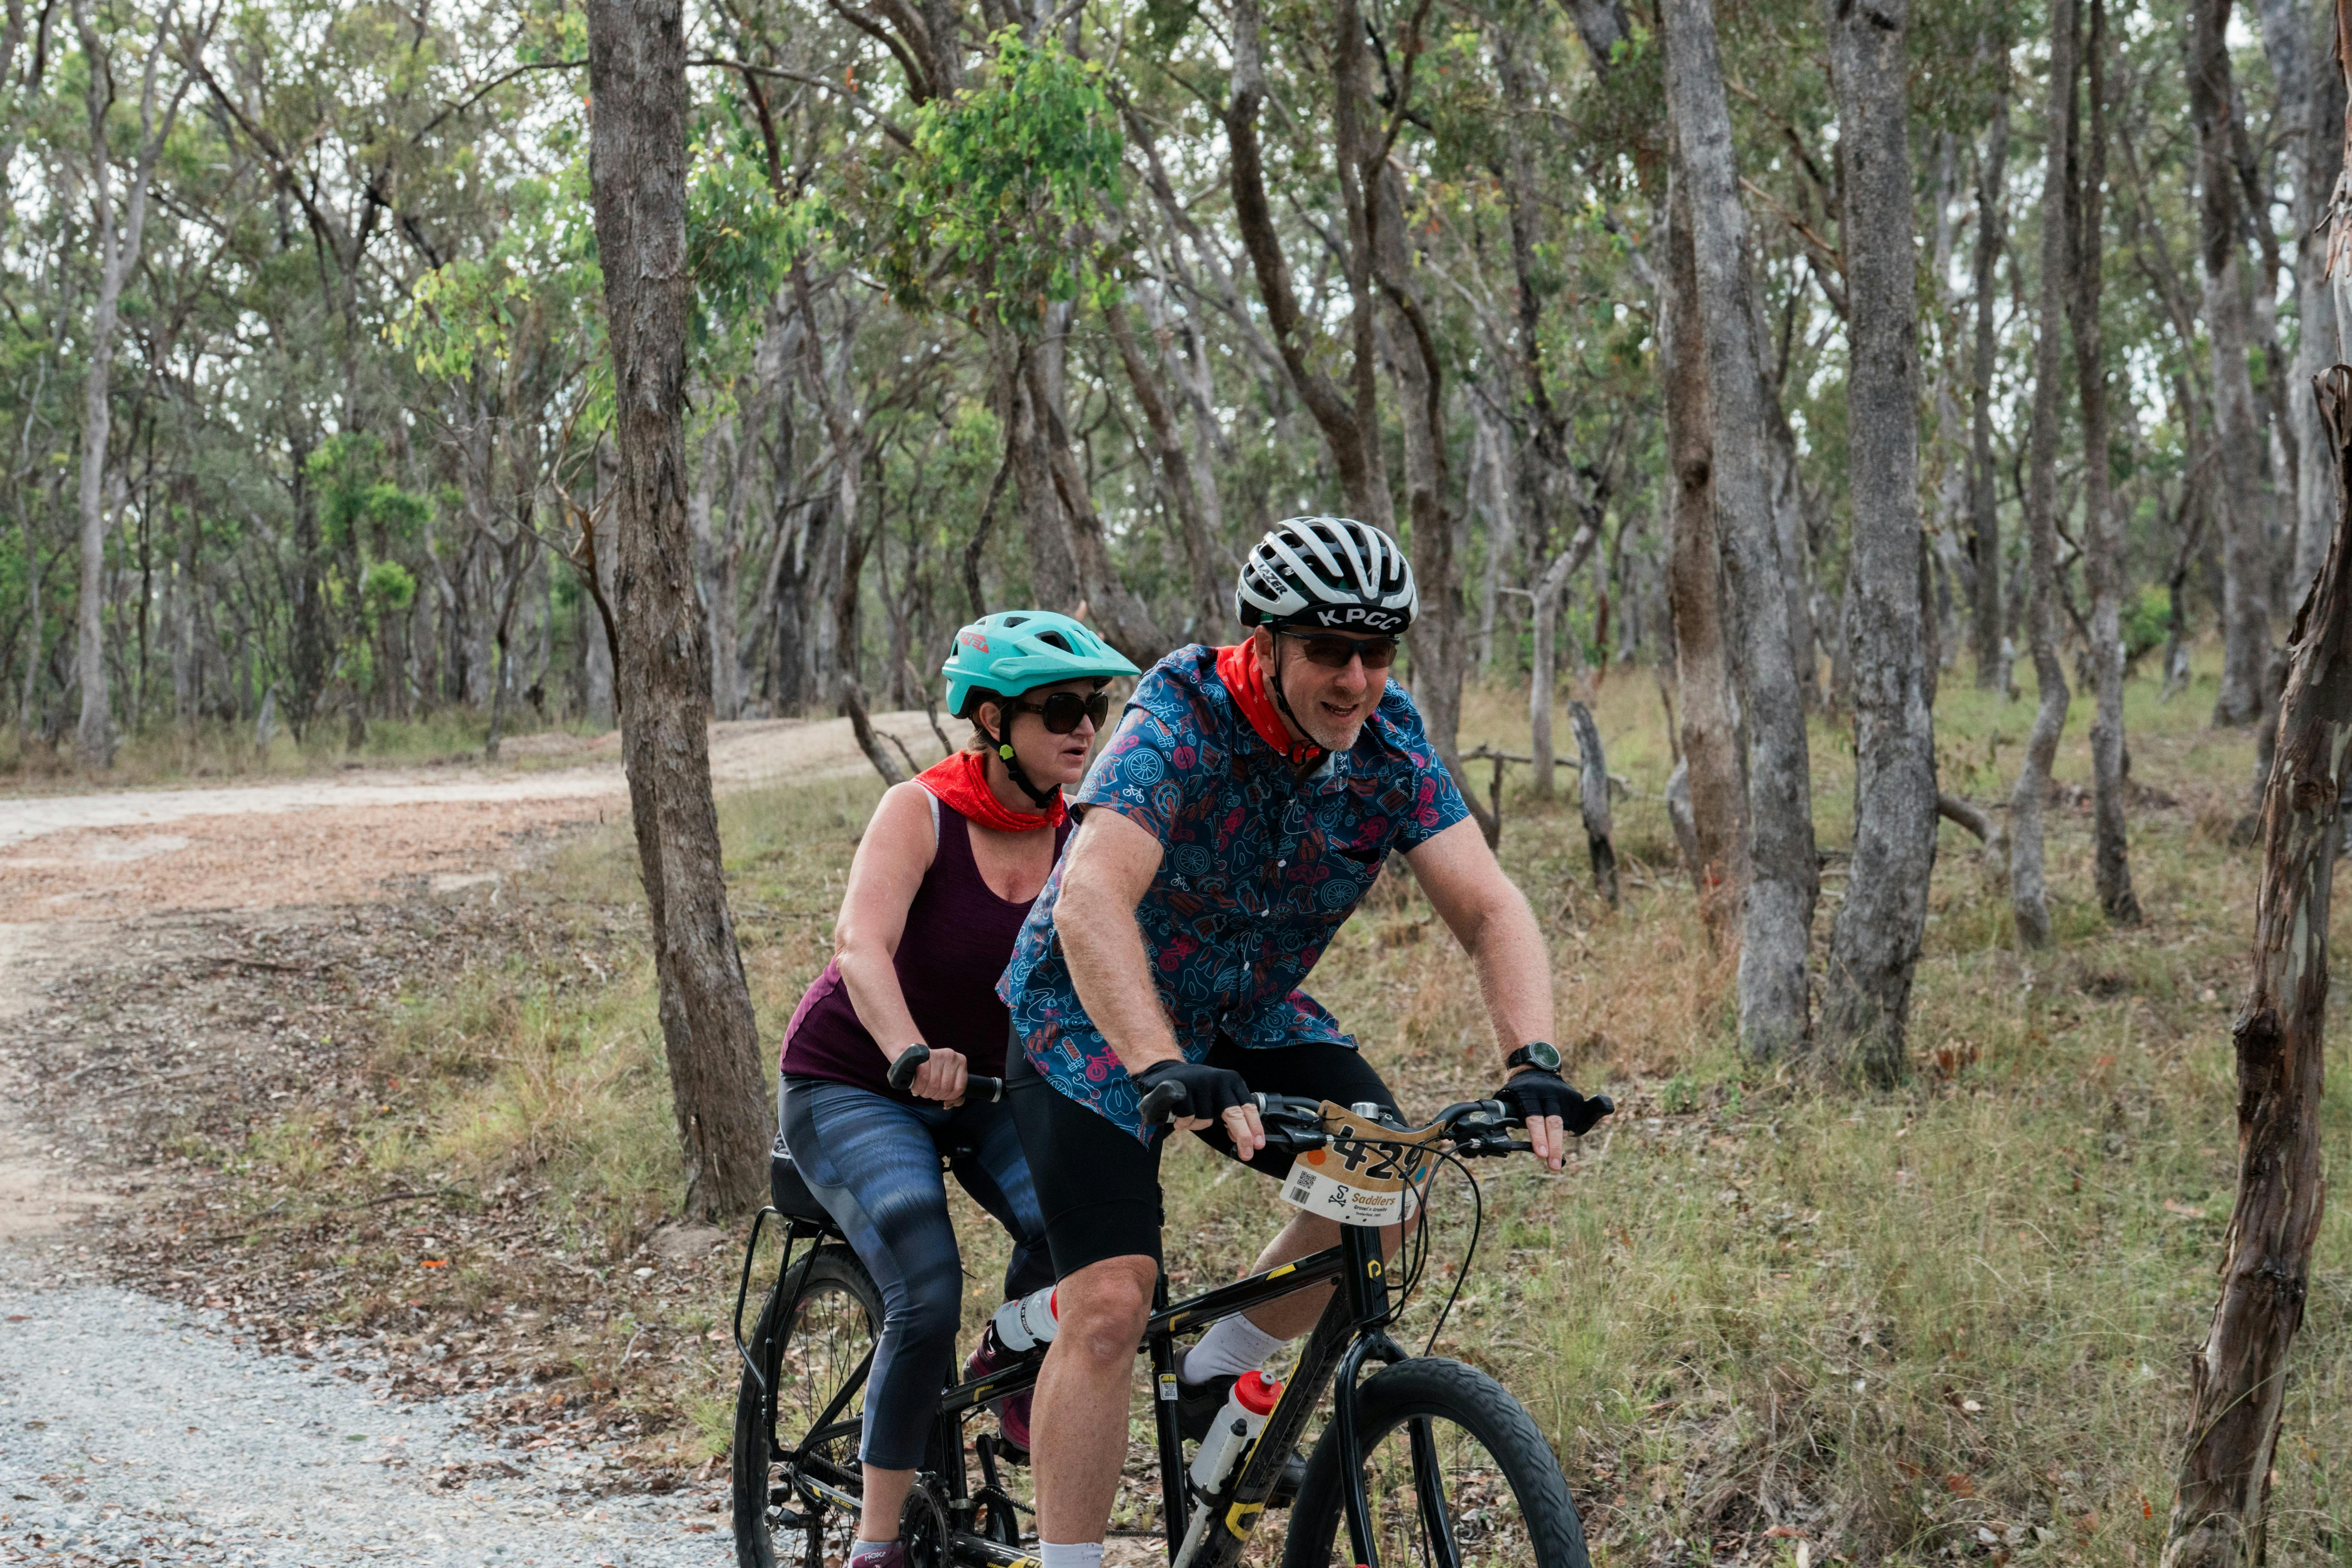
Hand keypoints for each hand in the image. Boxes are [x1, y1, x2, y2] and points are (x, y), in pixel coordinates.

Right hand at [911, 1046, 969, 1104]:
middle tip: (928, 1094)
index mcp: (961, 1062)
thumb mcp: (946, 1079)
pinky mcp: (925, 1056)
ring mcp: (939, 1054)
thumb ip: (952, 1094)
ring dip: (926, 1093)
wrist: (915, 1055)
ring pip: (934, 1084)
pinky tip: (916, 1089)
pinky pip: (923, 1077)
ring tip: (922, 1091)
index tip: (940, 1096)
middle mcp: (952, 1056)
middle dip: (935, 1096)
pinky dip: (918, 1088)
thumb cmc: (932, 1070)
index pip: (959, 1088)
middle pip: (946, 1087)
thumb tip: (948, 1104)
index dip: (948, 1097)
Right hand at [1132, 1059, 1263, 1159]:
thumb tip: (1242, 1138)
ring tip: (1190, 1115)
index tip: (1259, 1145)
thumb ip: (1230, 1116)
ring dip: (1197, 1124)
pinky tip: (1179, 1115)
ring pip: (1206, 1120)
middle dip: (1242, 1135)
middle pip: (1234, 1114)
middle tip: (1247, 1154)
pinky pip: (1188, 1118)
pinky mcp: (1182, 1088)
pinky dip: (1183, 1122)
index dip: (1255, 1127)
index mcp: (1232, 1082)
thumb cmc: (1197, 1090)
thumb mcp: (1218, 1098)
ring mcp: (1201, 1084)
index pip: (1248, 1107)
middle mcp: (1219, 1081)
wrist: (1166, 1071)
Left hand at [1497, 1069, 1608, 1170]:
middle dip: (1554, 1147)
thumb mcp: (1507, 1098)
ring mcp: (1564, 1094)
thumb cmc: (1519, 1092)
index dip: (1538, 1137)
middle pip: (1554, 1123)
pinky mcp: (1575, 1097)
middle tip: (1554, 1166)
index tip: (1541, 1155)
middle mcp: (1548, 1092)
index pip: (1534, 1118)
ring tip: (1552, 1148)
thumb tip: (1498, 1141)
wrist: (1537, 1071)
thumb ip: (1506, 1117)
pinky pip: (1575, 1121)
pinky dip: (1569, 1132)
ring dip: (1559, 1140)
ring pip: (1566, 1124)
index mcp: (1528, 1093)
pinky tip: (1562, 1134)